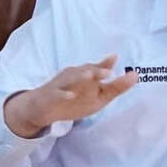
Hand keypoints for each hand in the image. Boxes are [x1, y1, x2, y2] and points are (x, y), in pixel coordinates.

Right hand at [4, 55, 137, 137]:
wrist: (40, 107)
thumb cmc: (71, 96)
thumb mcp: (93, 92)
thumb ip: (110, 81)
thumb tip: (126, 67)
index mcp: (84, 75)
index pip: (96, 69)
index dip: (106, 66)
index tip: (117, 58)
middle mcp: (73, 76)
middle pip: (85, 72)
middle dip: (96, 70)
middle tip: (107, 72)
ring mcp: (61, 85)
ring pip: (71, 80)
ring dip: (80, 77)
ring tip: (90, 76)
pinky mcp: (51, 96)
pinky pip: (57, 94)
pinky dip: (63, 94)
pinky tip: (70, 95)